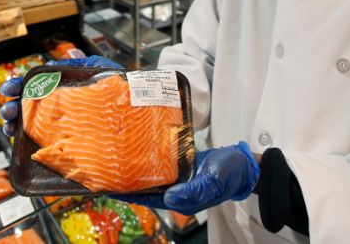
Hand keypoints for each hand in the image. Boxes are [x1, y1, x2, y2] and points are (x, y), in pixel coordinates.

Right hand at [0, 55, 122, 136]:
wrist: (145, 110)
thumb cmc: (123, 87)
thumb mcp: (100, 70)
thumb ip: (78, 66)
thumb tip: (54, 65)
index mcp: (67, 86)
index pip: (37, 85)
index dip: (20, 85)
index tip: (8, 88)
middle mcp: (64, 106)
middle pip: (32, 106)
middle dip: (14, 107)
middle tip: (7, 111)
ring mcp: (67, 124)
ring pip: (34, 125)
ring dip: (17, 124)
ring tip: (9, 126)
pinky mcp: (74, 144)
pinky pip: (48, 144)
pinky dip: (31, 144)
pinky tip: (20, 142)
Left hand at [110, 142, 260, 215]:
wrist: (244, 164)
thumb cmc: (232, 174)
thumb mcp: (215, 181)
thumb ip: (194, 191)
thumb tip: (170, 197)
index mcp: (181, 199)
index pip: (147, 198)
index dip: (127, 194)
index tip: (107, 187)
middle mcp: (176, 190)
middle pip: (144, 187)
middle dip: (125, 181)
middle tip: (104, 169)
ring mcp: (178, 178)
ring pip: (151, 175)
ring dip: (135, 169)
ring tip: (116, 159)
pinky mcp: (182, 165)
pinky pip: (162, 164)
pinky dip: (149, 158)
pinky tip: (138, 150)